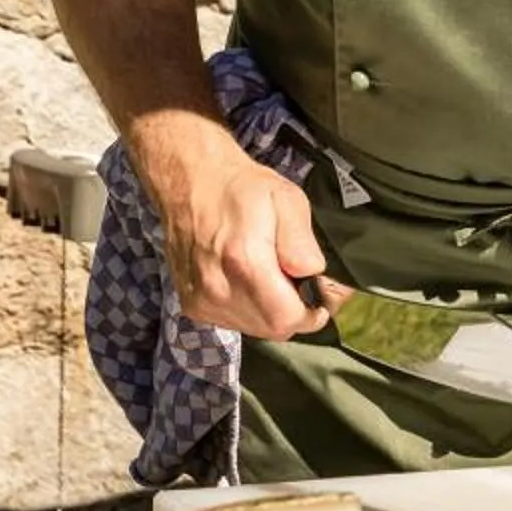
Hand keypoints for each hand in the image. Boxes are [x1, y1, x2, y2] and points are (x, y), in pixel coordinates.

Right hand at [130, 111, 330, 340]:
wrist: (191, 182)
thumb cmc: (240, 187)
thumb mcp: (287, 199)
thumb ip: (303, 242)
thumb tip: (313, 275)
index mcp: (244, 262)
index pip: (287, 319)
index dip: (311, 314)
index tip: (320, 299)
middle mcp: (218, 288)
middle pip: (272, 328)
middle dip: (292, 311)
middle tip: (296, 283)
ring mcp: (202, 300)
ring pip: (253, 328)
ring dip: (269, 311)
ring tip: (269, 276)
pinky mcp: (192, 304)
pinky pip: (232, 322)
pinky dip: (248, 308)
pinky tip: (247, 280)